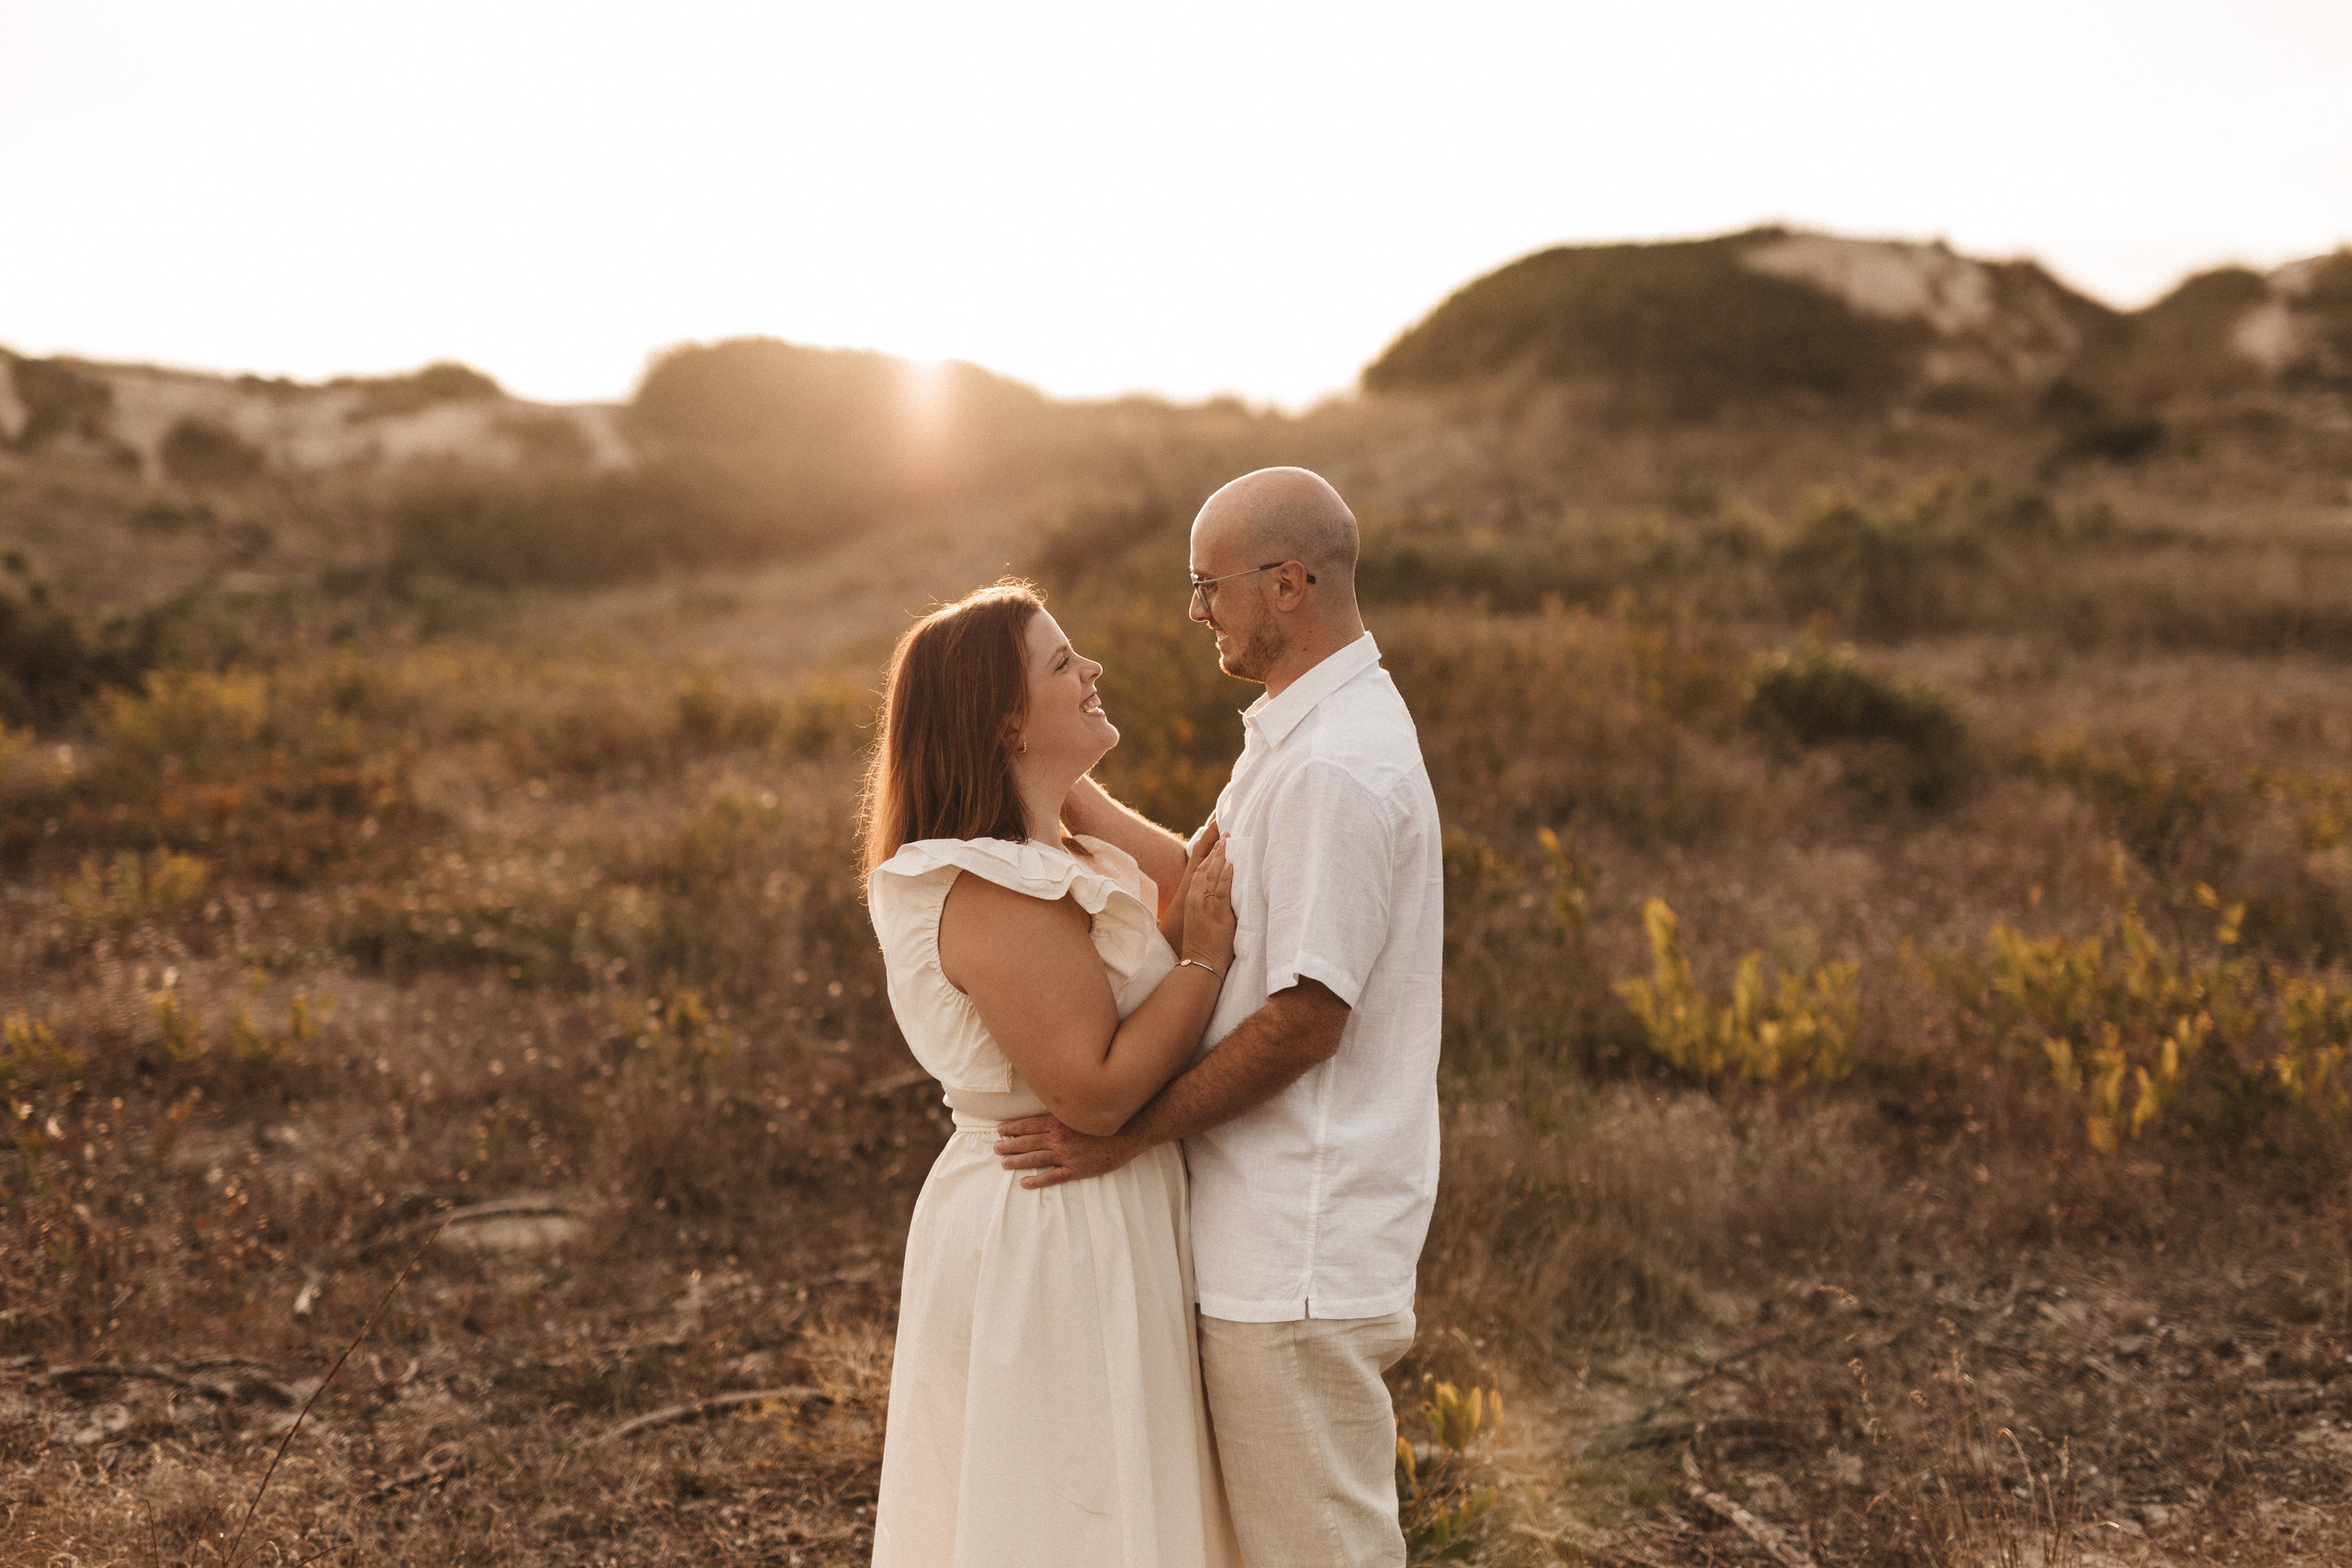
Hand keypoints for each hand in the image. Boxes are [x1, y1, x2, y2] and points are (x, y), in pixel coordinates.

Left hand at [994, 1114, 1139, 1188]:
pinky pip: (1052, 1176)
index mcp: (1059, 1122)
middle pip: (1028, 1142)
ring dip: (1018, 1161)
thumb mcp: (1081, 1112)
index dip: (1012, 1128)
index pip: (1029, 1125)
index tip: (999, 1130)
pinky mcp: (1076, 1169)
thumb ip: (1063, 1115)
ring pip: (1036, 1158)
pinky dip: (1037, 1180)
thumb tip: (1047, 1115)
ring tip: (1004, 1163)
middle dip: (1009, 1145)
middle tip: (995, 1148)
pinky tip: (1025, 1183)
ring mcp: (1067, 1155)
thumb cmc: (1104, 1121)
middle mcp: (1059, 1138)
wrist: (1128, 1133)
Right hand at [1180, 832, 1234, 976]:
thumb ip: (1208, 905)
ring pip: (1212, 875)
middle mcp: (1195, 899)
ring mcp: (1205, 906)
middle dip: (1216, 850)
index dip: (1209, 855)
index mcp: (1191, 900)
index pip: (1199, 872)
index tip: (1217, 842)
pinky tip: (1231, 864)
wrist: (1200, 964)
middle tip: (1225, 834)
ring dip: (1222, 857)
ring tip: (1229, 841)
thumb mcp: (1200, 920)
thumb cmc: (1202, 945)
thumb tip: (1220, 895)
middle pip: (1205, 869)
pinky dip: (1226, 876)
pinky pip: (1221, 890)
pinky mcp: (1216, 913)